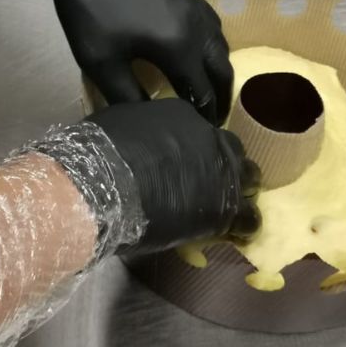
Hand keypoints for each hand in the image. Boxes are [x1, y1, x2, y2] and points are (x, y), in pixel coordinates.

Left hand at [22, 0, 233, 124]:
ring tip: (207, 88)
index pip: (203, 92)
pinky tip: (196, 51)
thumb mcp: (101, 61)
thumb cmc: (89, 7)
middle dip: (220, 96)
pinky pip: (212, 26)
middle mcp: (198, 26)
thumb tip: (145, 122)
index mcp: (180, 47)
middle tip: (212, 118)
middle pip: (221, 69)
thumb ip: (127, 96)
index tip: (201, 136)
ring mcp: (195, 5)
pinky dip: (212, 46)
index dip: (204, 117)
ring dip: (218, 70)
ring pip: (221, 45)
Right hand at [88, 100, 259, 253]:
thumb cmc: (97, 155)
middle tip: (209, 183)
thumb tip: (141, 141)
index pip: (201, 129)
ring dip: (239, 190)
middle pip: (231, 149)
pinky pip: (249, 217)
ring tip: (227, 207)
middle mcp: (209, 137)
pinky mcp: (225, 207)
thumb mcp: (119, 124)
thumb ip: (142, 131)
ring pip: (249, 178)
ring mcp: (221, 171)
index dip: (195, 148)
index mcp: (182, 114)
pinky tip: (234, 232)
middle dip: (225, 164)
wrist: (102, 187)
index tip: (186, 161)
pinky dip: (243, 224)